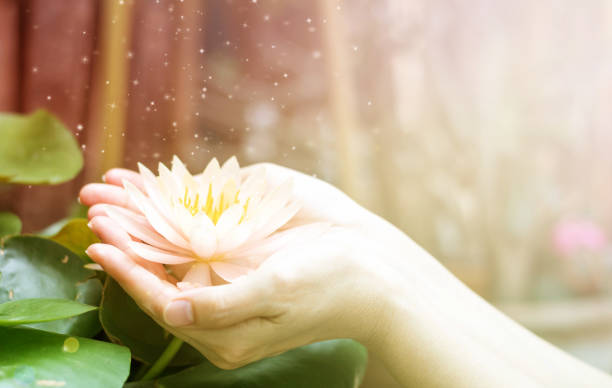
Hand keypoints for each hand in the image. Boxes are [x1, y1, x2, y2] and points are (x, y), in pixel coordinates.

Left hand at [81, 163, 413, 369]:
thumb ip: (223, 308)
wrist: (376, 270)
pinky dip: (173, 204)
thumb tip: (170, 313)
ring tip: (110, 189)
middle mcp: (220, 302)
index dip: (128, 270)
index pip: (160, 298)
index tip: (101, 241)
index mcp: (224, 329)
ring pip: (173, 245)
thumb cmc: (331, 287)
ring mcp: (232, 273)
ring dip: (142, 215)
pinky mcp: (244, 250)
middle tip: (94, 205)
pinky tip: (153, 185)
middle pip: (159, 269)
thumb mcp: (278, 296)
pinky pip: (199, 227)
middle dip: (126, 236)